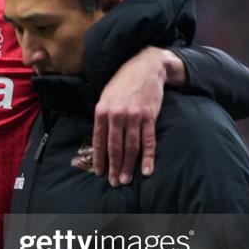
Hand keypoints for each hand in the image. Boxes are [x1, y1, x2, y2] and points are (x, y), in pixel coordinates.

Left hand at [92, 47, 183, 185]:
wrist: (146, 66)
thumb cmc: (122, 81)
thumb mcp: (105, 95)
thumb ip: (102, 116)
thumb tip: (100, 138)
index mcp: (102, 110)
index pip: (99, 140)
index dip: (99, 158)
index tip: (99, 172)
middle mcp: (117, 115)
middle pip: (115, 147)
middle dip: (114, 167)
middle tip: (114, 182)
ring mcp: (134, 116)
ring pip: (131, 147)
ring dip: (128, 166)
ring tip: (126, 180)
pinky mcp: (150, 116)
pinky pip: (149, 140)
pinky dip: (148, 157)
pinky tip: (147, 170)